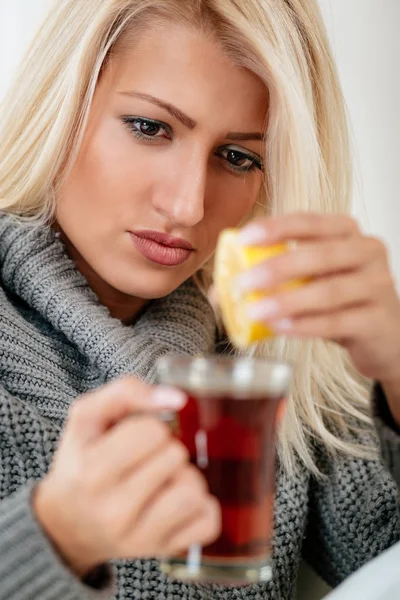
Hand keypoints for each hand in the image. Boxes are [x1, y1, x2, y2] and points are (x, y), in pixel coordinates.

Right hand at [33, 377, 220, 576]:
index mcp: (93, 471)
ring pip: (194, 490)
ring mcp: (140, 537)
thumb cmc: (81, 461)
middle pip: (176, 456)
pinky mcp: (162, 550)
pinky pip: (208, 522)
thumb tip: (178, 398)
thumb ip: (127, 391)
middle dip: (167, 449)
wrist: (66, 523)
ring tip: (165, 478)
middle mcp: (115, 510)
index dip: (149, 426)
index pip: (152, 431)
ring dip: (186, 476)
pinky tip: (178, 500)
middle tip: (148, 458)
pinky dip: (202, 506)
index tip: (135, 437)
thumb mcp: (87, 415)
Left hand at [238, 213, 399, 421]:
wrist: (383, 335)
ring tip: (254, 312)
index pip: (309, 221)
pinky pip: (337, 322)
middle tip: (242, 284)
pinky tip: (280, 328)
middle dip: (276, 268)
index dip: (276, 228)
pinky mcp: (377, 320)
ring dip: (286, 301)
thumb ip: (273, 277)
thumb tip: (221, 289)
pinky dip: (305, 325)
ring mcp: (378, 285)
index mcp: (347, 232)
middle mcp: (367, 252)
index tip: (244, 238)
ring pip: (328, 291)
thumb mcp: (311, 280)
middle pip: (319, 255)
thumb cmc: (340, 300)